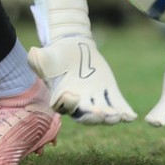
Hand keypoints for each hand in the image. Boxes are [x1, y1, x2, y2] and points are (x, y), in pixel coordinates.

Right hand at [29, 0, 136, 124]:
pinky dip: (124, 110)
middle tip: (101, 115)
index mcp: (61, 97)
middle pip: (86, 115)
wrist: (73, 47)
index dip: (68, 104)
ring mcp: (95, 98)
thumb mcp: (43, 56)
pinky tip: (131, 117)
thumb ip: (37, 59)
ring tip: (119, 117)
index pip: (64, 107)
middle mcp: (79, 103)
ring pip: (103, 111)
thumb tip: (32, 53)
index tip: (74, 97)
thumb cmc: (54, 54)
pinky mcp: (108, 91)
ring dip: (111, 116)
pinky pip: (117, 103)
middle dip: (93, 116)